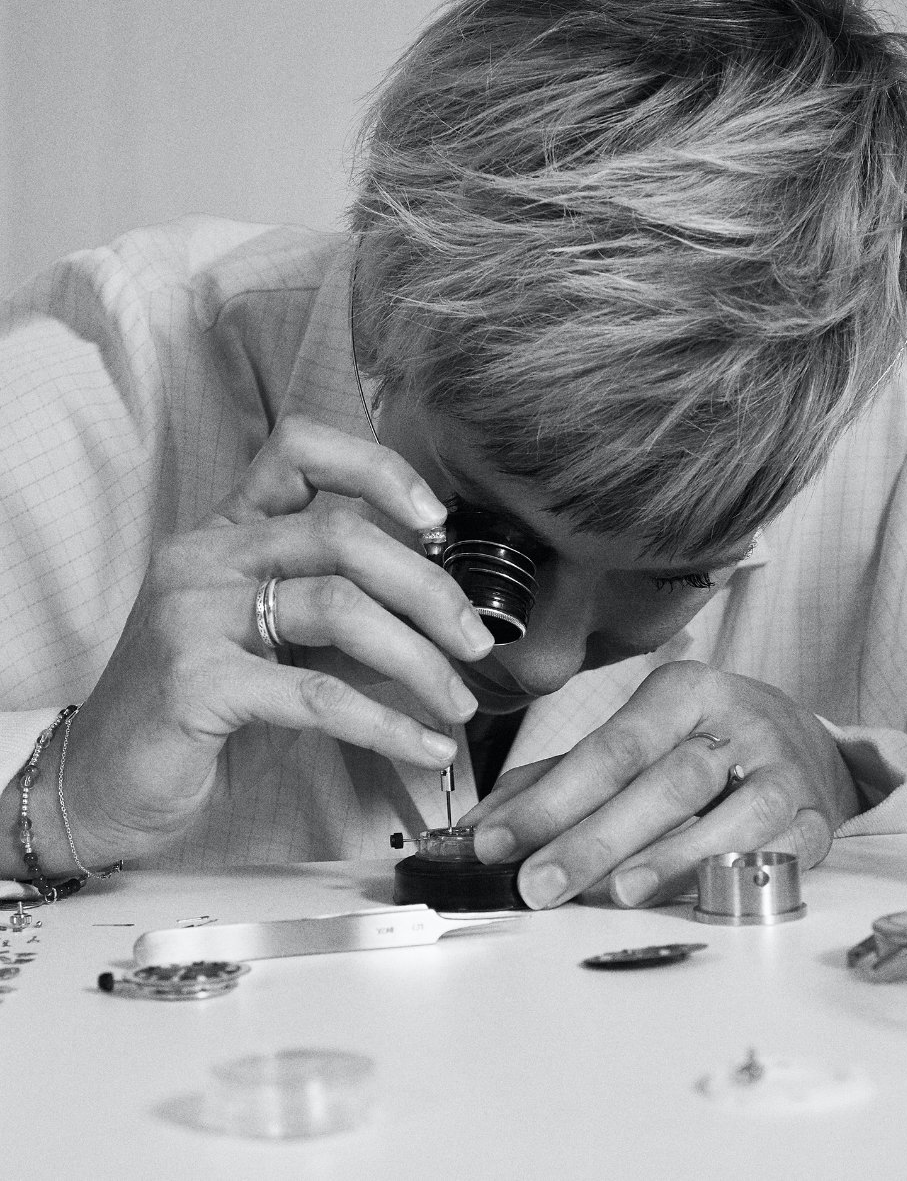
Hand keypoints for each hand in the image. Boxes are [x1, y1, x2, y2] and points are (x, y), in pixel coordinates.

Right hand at [51, 415, 495, 867]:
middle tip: (477, 642)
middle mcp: (204, 557)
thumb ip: (343, 619)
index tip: (439, 522)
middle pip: (343, 535)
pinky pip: (318, 694)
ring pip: (339, 606)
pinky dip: (387, 724)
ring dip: (419, 660)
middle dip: (430, 590)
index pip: (300, 449)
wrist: (102, 784)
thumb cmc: (200, 710)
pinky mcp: (195, 682)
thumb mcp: (277, 647)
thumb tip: (441, 613)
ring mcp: (193, 614)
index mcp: (225, 532)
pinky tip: (425, 746)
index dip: (378, 468)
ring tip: (458, 703)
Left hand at [461, 660, 859, 908]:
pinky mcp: (818, 819)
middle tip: (538, 885)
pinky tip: (699, 899)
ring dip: (670, 859)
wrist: (801, 740)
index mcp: (685, 690)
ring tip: (612, 895)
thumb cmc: (699, 742)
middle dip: (595, 839)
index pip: (613, 746)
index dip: (552, 798)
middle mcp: (738, 723)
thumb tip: (484, 828)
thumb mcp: (635, 739)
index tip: (496, 842)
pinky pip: (782, 852)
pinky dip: (739, 877)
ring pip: (731, 815)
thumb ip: (558, 780)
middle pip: (666, 781)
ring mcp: (784, 770)